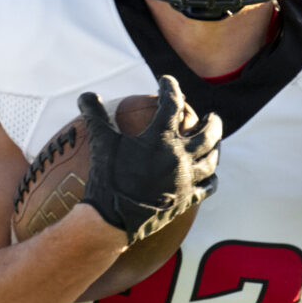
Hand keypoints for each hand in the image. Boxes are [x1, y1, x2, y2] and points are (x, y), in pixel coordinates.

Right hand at [77, 77, 221, 243]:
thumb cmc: (106, 179)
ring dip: (216, 149)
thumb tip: (85, 95)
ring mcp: (186, 179)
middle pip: (208, 133)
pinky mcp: (187, 200)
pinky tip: (210, 178)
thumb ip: (95, 116)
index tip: (166, 81)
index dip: (170, 88)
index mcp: (162, 138)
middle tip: (212, 116)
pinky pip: (207, 188)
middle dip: (212, 122)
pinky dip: (211, 180)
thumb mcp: (100, 143)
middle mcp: (180, 156)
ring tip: (216, 144)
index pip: (172, 103)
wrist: (112, 221)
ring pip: (212, 160)